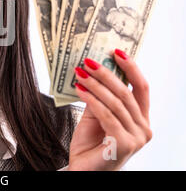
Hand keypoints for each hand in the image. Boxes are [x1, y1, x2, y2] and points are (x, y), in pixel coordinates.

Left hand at [68, 48, 151, 170]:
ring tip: (79, 73)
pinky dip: (91, 99)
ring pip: (115, 102)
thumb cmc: (91, 145)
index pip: (142, 88)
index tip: (116, 51)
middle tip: (88, 61)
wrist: (83, 171)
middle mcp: (144, 128)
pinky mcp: (124, 144)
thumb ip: (100, 97)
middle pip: (126, 93)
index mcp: (141, 119)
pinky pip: (106, 115)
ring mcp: (136, 138)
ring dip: (95, 84)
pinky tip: (79, 89)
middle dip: (106, 74)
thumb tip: (94, 69)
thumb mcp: (97, 115)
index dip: (131, 68)